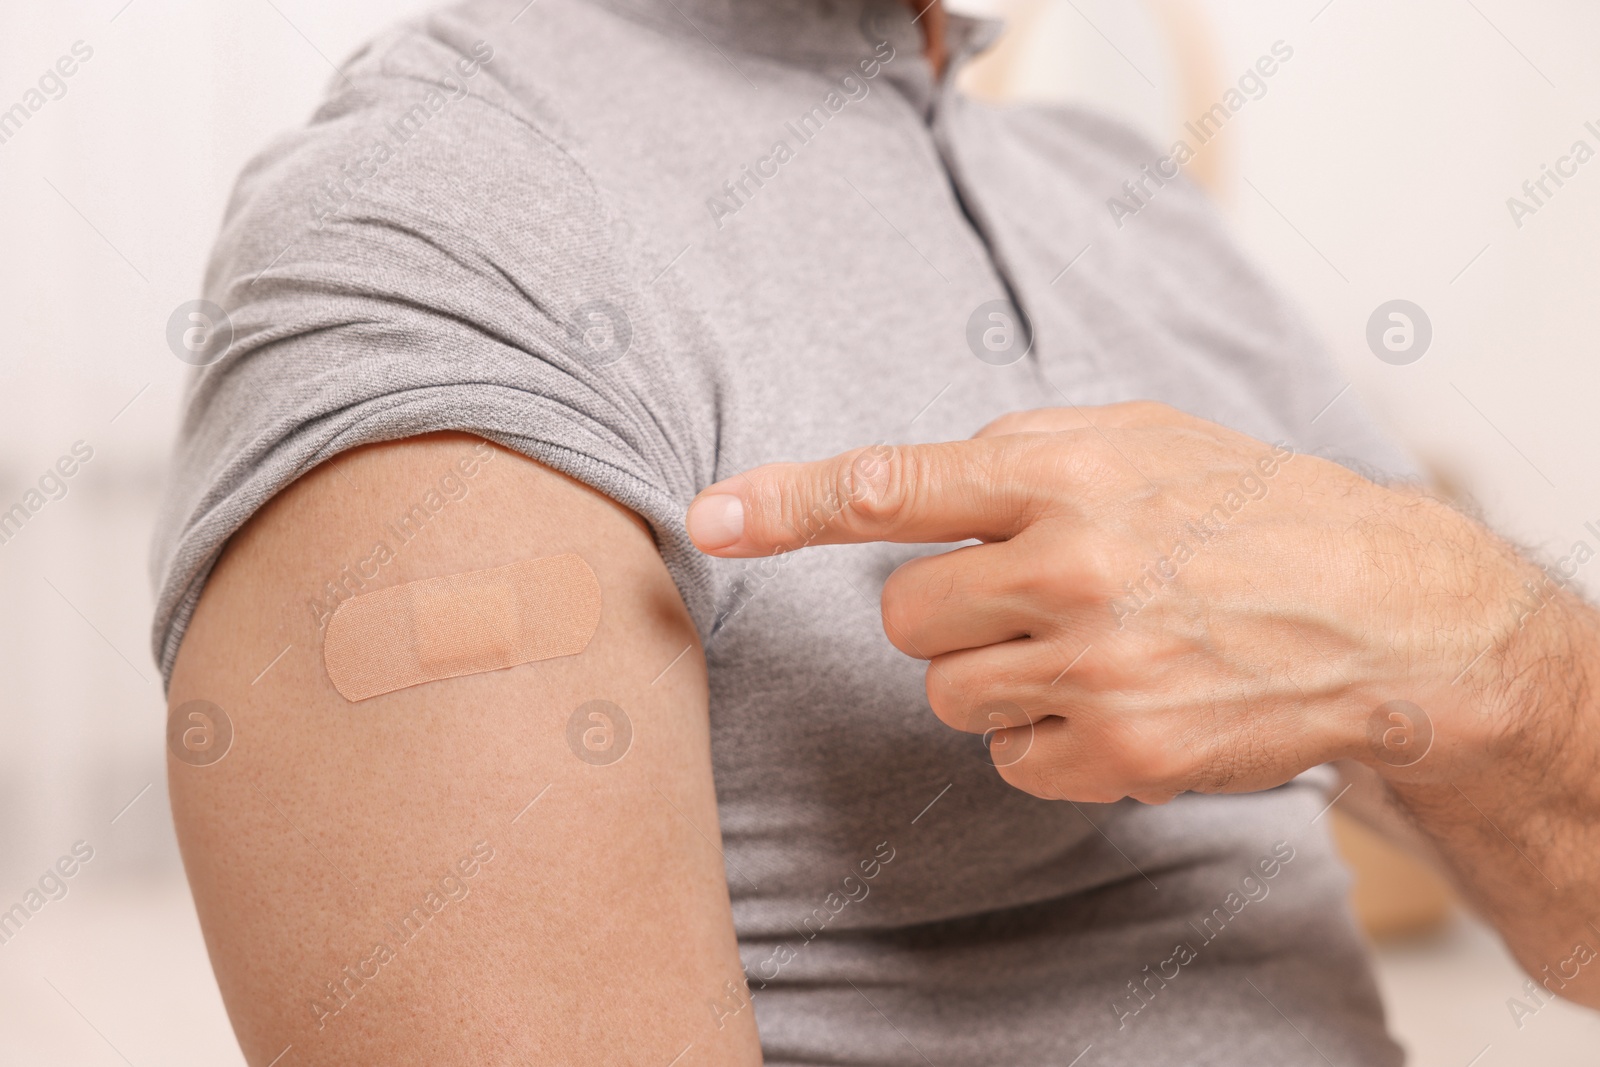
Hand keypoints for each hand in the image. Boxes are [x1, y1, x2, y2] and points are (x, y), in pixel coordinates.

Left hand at [686, 402, 1549, 803]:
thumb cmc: (1243, 508)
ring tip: (1093, 644)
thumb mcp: (1139, 437)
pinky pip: (1008, 757)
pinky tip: (1118, 700)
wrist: (1379, 609)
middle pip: (903, 617)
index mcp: (1063, 469)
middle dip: (947, 611)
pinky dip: (1044, 737)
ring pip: (949, 693)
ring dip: (997, 674)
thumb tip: (907, 493)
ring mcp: (1097, 664)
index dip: (787, 503)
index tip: (708, 517)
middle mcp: (1070, 564)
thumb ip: (1018, 453)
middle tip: (1031, 595)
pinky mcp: (1122, 751)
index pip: (893, 486)